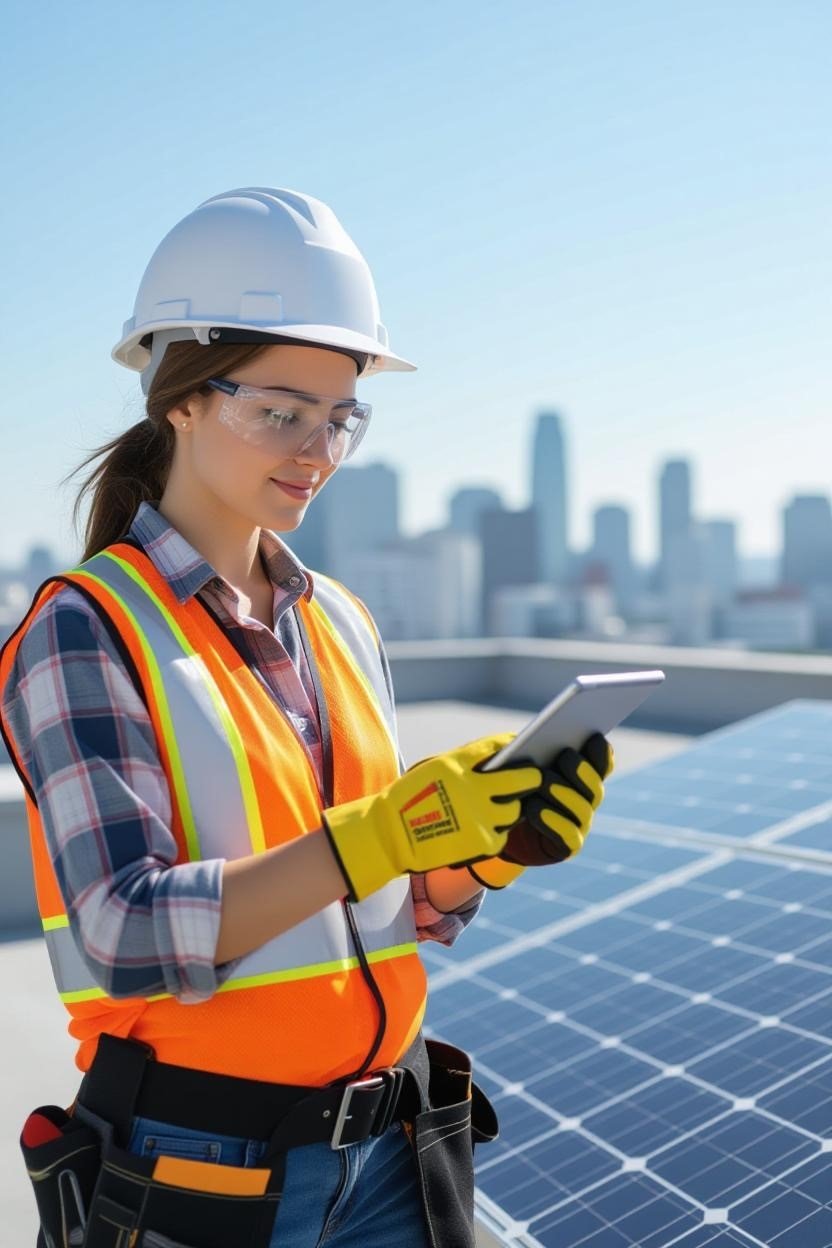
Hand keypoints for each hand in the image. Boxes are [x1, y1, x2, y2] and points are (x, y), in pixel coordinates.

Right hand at [321, 732, 540, 900]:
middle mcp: (474, 788)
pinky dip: (497, 831)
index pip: (500, 746)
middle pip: (523, 780)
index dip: (514, 745)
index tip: (522, 746)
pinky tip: (487, 828)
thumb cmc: (411, 798)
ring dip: (513, 807)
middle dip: (531, 777)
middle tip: (534, 777)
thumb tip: (500, 759)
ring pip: (516, 810)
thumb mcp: (435, 769)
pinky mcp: (482, 842)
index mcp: (459, 764)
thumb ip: (467, 764)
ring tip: (506, 806)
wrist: (390, 835)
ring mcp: (480, 817)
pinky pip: (502, 835)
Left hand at [467, 734, 613, 887]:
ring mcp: (581, 825)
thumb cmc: (513, 787)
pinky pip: (567, 835)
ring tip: (543, 782)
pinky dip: (552, 821)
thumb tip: (528, 739)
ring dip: (563, 793)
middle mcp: (587, 801)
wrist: (507, 829)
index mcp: (582, 778)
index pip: (601, 765)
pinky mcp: (569, 847)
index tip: (593, 736)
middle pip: (595, 787)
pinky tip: (534, 809)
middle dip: (581, 770)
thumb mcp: (518, 765)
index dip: (601, 753)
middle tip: (565, 755)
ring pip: (581, 809)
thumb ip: (529, 752)